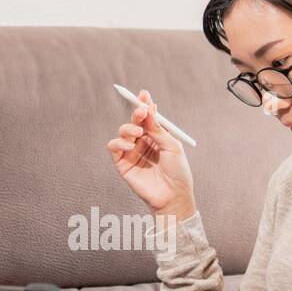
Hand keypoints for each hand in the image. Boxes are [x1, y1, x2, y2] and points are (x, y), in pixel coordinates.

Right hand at [106, 90, 195, 220]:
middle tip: (142, 111)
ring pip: (123, 132)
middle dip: (137, 113)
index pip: (148, 118)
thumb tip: (148, 109)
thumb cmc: (178, 172)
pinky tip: (130, 145)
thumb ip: (158, 129)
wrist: (174, 195)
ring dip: (129, 128)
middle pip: (135, 122)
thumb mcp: (172, 146)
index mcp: (157, 137)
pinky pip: (113, 147)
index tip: (144, 94)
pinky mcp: (122, 164)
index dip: (144, 105)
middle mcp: (143, 143)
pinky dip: (119, 142)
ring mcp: (132, 153)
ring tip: (138, 134)